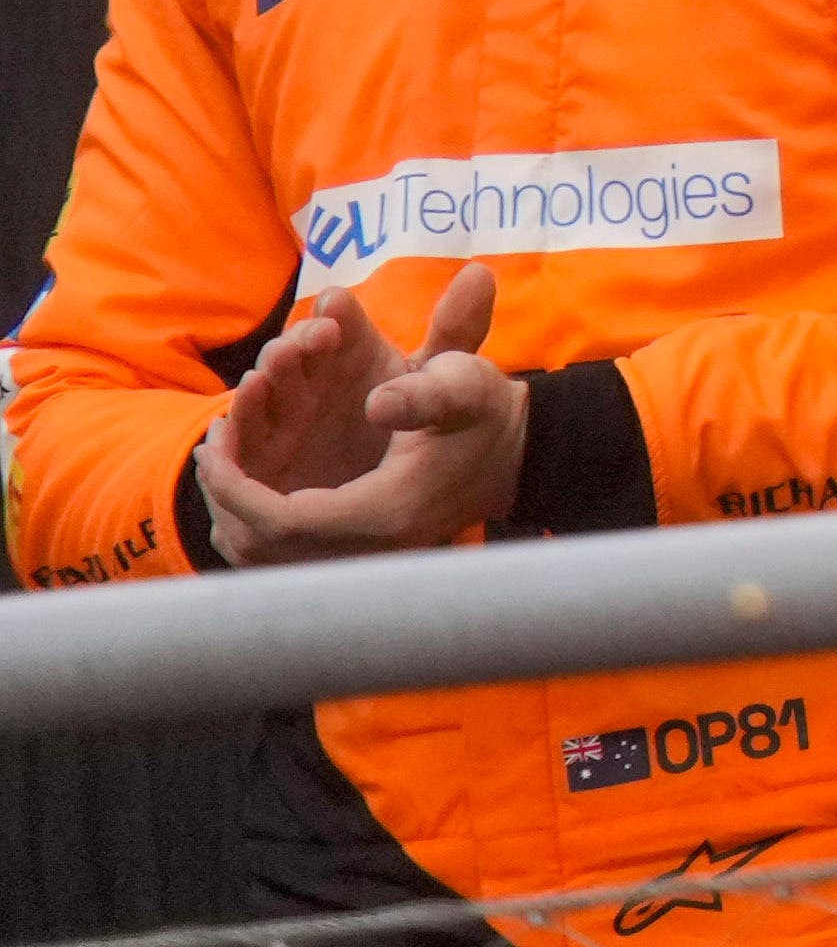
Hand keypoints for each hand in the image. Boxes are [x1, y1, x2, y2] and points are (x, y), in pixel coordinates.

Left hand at [198, 264, 526, 562]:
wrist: (518, 451)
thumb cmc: (484, 413)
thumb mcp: (462, 385)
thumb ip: (422, 391)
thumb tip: (377, 402)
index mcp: (385, 512)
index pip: (281, 521)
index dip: (236, 488)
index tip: (214, 445)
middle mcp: (369, 547)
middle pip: (263, 549)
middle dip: (225, 497)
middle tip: (209, 448)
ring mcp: (364, 558)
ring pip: (269, 561)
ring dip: (234, 513)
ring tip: (220, 464)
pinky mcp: (360, 554)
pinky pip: (285, 559)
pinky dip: (255, 526)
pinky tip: (249, 489)